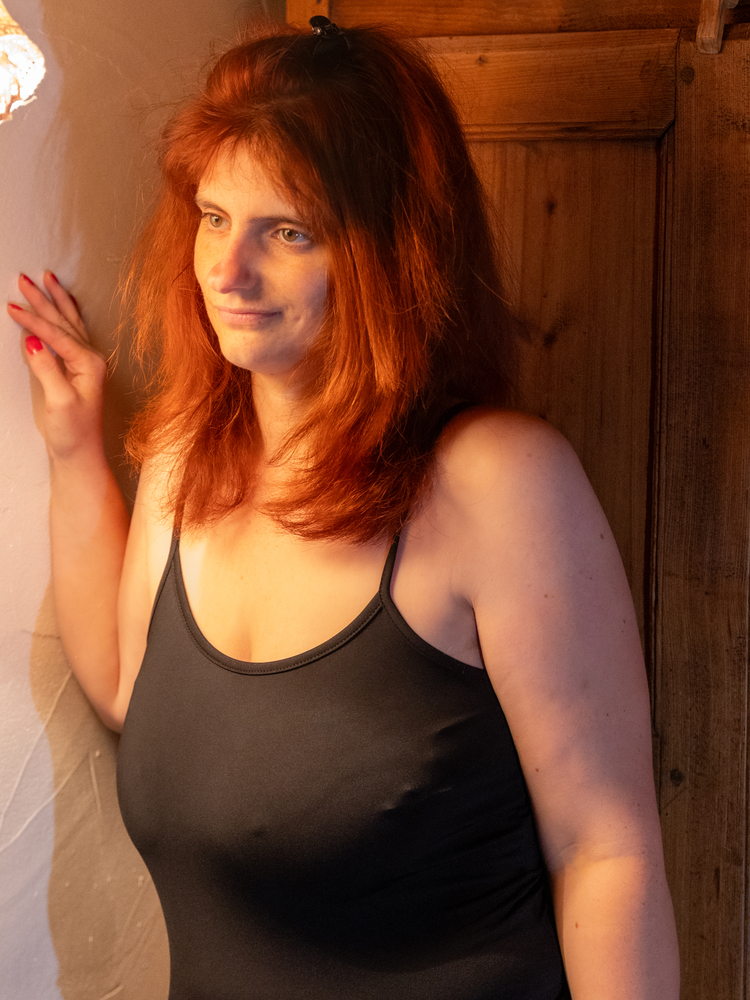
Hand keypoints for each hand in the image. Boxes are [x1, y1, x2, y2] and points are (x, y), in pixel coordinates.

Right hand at [7, 272, 107, 464]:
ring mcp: (87, 364)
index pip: (57, 334)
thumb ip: (47, 369)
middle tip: (24, 278)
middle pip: (64, 321)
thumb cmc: (73, 433)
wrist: (81, 455)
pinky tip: (61, 306)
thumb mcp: (58, 401)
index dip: (33, 320)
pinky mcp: (79, 369)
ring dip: (56, 301)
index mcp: (90, 364)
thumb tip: (33, 341)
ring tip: (47, 278)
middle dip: (44, 299)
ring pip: (69, 323)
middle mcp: (92, 360)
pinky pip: (70, 333)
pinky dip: (63, 315)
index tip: (11, 306)